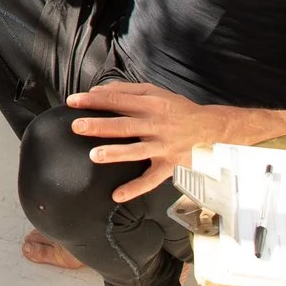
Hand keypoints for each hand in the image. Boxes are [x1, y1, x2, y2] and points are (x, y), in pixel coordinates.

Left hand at [66, 82, 228, 203]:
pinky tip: (117, 195)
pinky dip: (135, 188)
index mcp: (152, 104)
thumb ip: (127, 90)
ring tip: (95, 156)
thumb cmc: (178, 110)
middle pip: (125, 125)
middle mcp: (157, 124)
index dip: (94, 100)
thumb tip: (96, 91)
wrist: (212, 129)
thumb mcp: (156, 92)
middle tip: (77, 126)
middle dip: (100, 125)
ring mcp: (163, 146)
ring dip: (116, 153)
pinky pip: (151, 179)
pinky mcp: (169, 166)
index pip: (118, 100)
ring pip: (137, 151)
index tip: (72, 101)